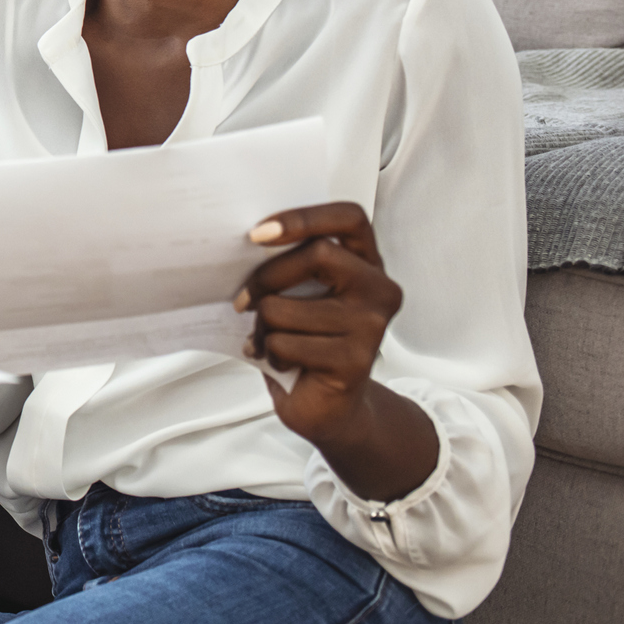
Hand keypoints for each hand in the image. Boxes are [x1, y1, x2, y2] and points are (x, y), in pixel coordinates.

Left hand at [237, 201, 439, 500]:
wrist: (329, 407)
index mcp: (367, 263)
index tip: (258, 233)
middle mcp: (379, 290)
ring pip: (286, 307)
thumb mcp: (302, 294)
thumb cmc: (307, 340)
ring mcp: (371, 326)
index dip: (304, 217)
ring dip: (263, 326)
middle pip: (316, 254)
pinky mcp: (355, 361)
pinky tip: (281, 362)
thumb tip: (246, 242)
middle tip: (243, 300)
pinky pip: (286, 343)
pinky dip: (270, 353)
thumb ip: (293, 265)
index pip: (349, 218)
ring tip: (268, 340)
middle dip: (266, 277)